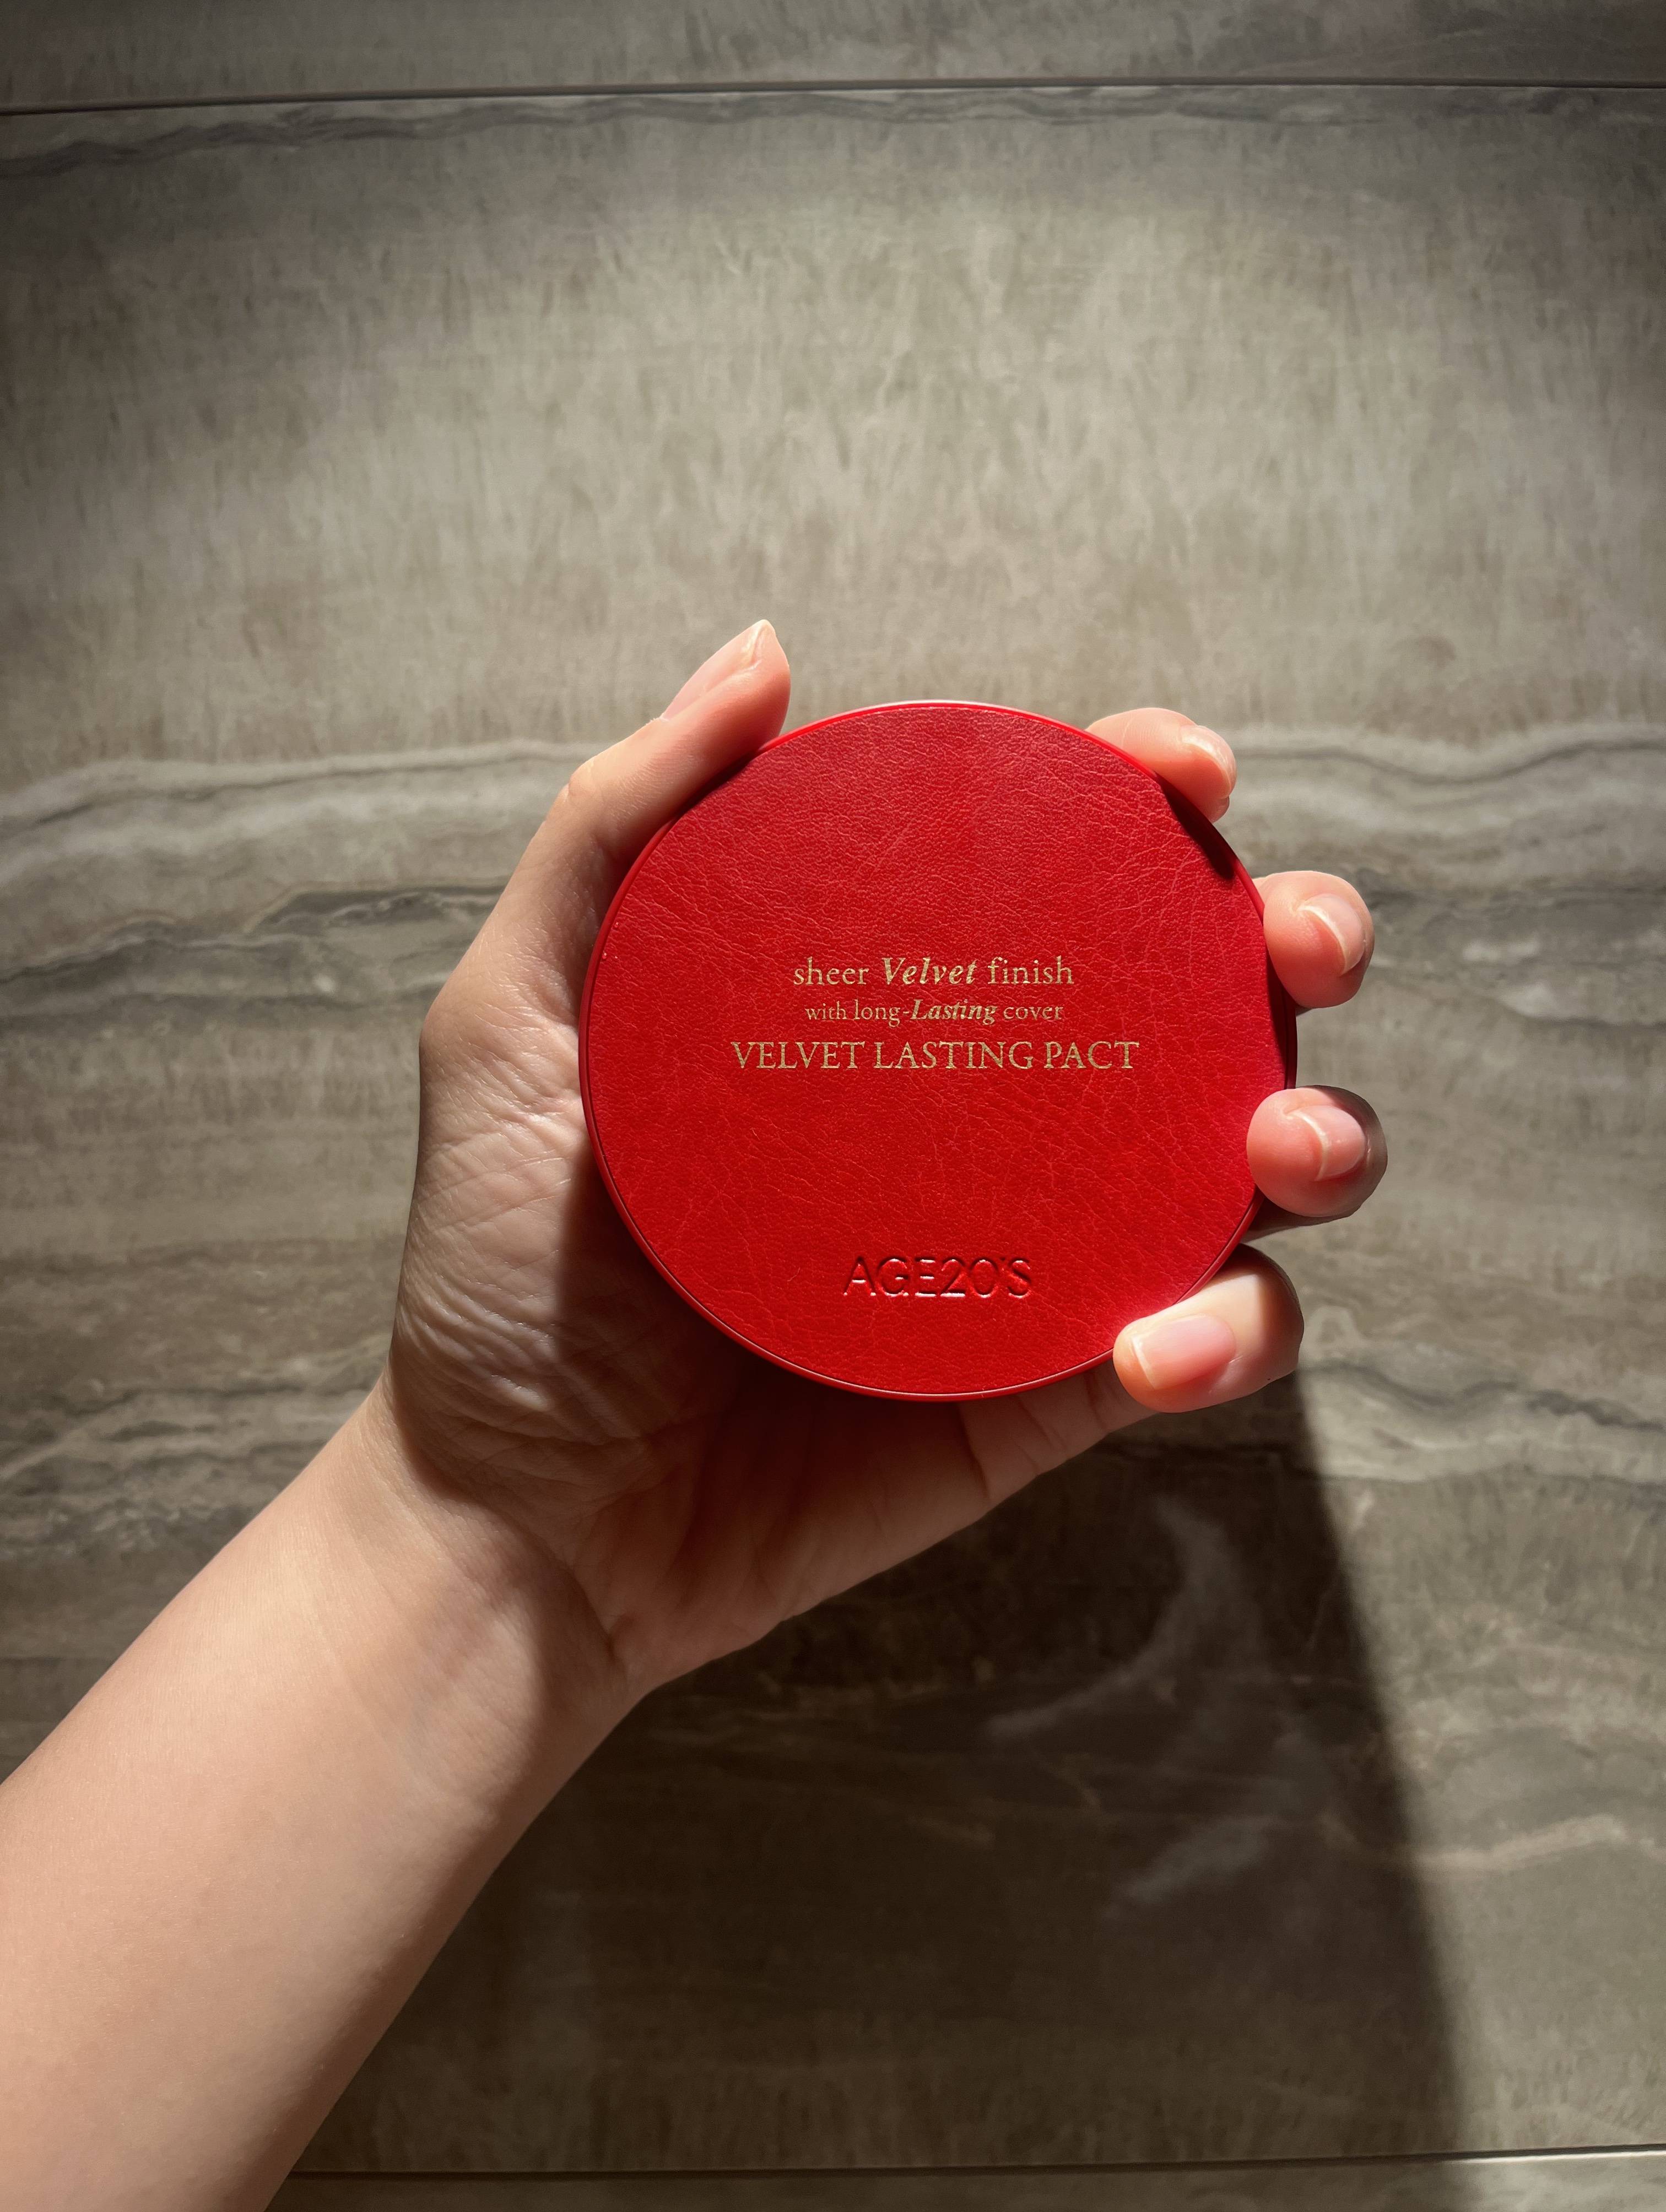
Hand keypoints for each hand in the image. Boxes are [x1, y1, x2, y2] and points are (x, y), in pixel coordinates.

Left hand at [381, 625, 1384, 1696]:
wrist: (521, 1515)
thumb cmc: (501, 1271)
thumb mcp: (517, 1023)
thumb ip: (616, 832)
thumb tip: (765, 656)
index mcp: (890, 1004)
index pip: (1054, 865)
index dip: (1148, 794)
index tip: (1186, 774)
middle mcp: (986, 1110)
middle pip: (1196, 993)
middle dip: (1295, 939)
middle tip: (1299, 942)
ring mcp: (1038, 1249)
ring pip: (1248, 1160)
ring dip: (1322, 1132)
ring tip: (1279, 1144)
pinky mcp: (1056, 1389)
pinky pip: (1207, 1338)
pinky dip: (1232, 1330)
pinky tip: (1160, 1342)